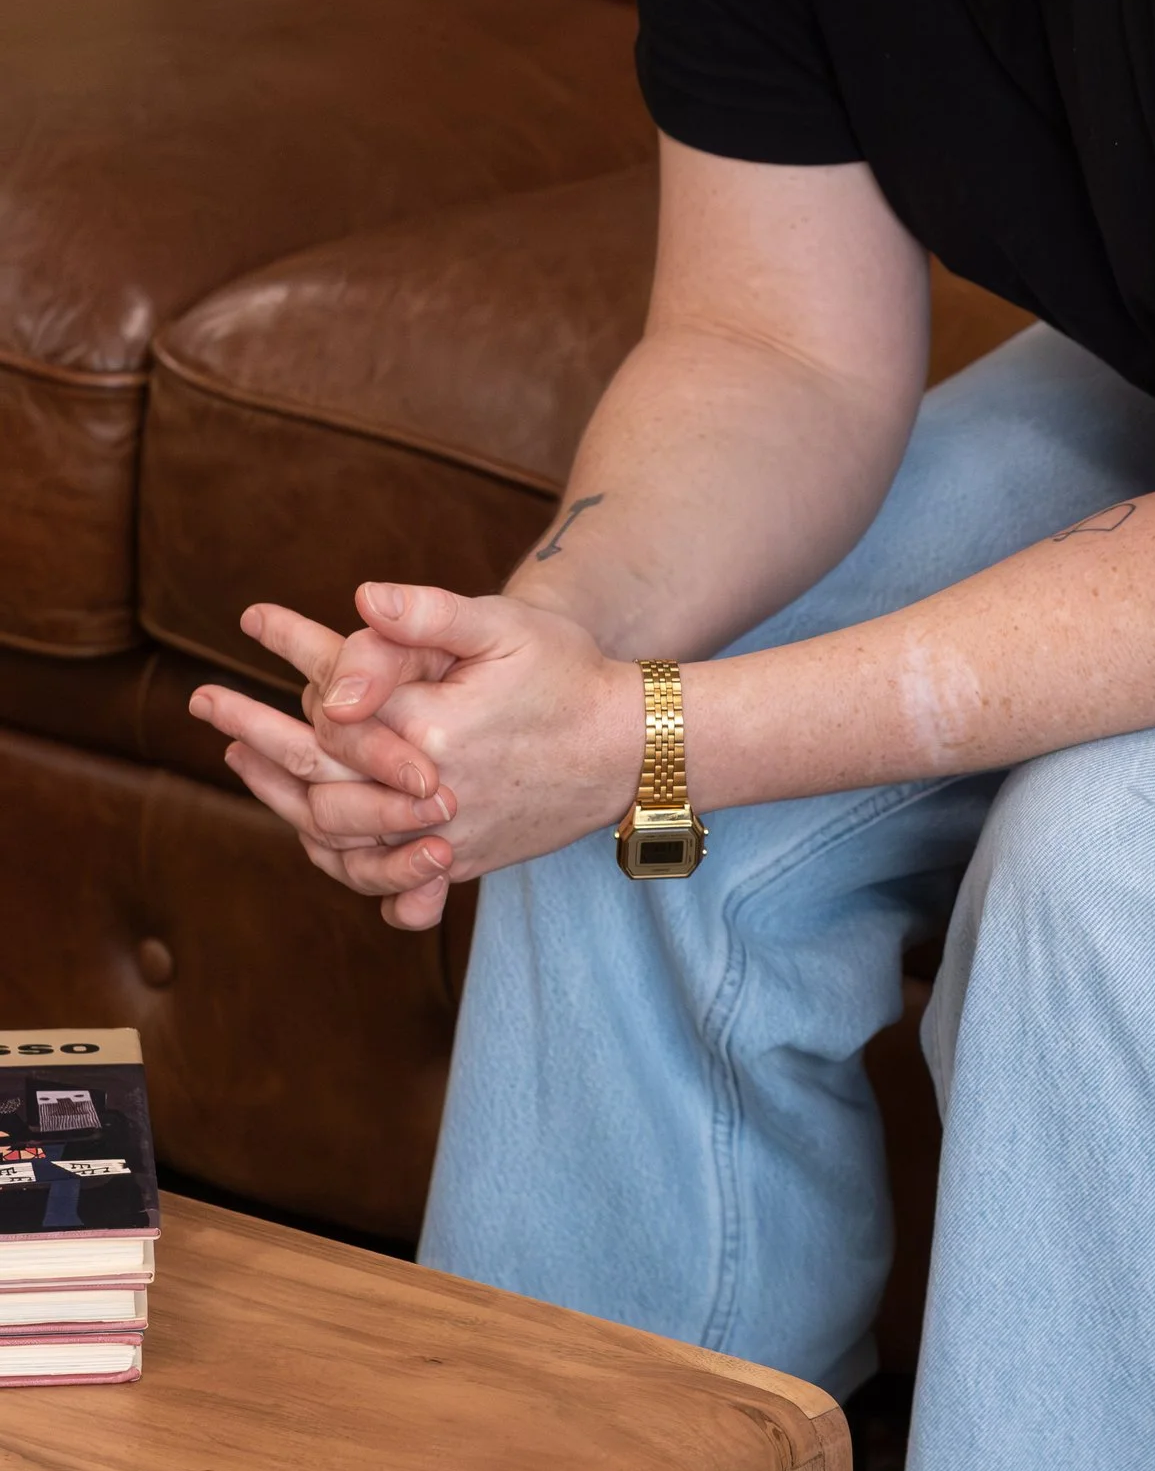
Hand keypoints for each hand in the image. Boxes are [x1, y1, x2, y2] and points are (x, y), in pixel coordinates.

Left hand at [197, 586, 646, 930]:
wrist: (634, 752)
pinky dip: (331, 850)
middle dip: (252, 730)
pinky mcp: (458, 859)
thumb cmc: (572, 677)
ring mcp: (441, 834)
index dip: (290, 650)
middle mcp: (425, 793)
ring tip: (240, 758)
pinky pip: (375, 873)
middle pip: (314, 771)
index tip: (251, 620)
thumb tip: (361, 597)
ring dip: (276, 791)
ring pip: (333, 830)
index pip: (335, 695)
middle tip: (203, 701)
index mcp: (429, 731)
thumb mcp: (507, 628)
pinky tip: (305, 824)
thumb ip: (430, 616)